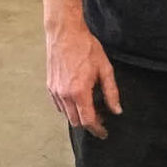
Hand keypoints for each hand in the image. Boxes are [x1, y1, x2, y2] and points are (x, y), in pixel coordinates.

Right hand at [46, 21, 121, 137]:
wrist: (65, 33)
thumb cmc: (86, 47)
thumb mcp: (105, 69)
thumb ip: (111, 92)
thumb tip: (116, 110)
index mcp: (79, 92)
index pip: (88, 121)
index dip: (97, 130)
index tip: (103, 133)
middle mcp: (64, 95)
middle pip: (76, 121)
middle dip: (89, 123)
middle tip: (101, 117)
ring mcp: (55, 91)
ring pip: (66, 114)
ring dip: (78, 115)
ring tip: (90, 105)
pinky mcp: (50, 86)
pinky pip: (59, 105)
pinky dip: (68, 107)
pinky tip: (78, 98)